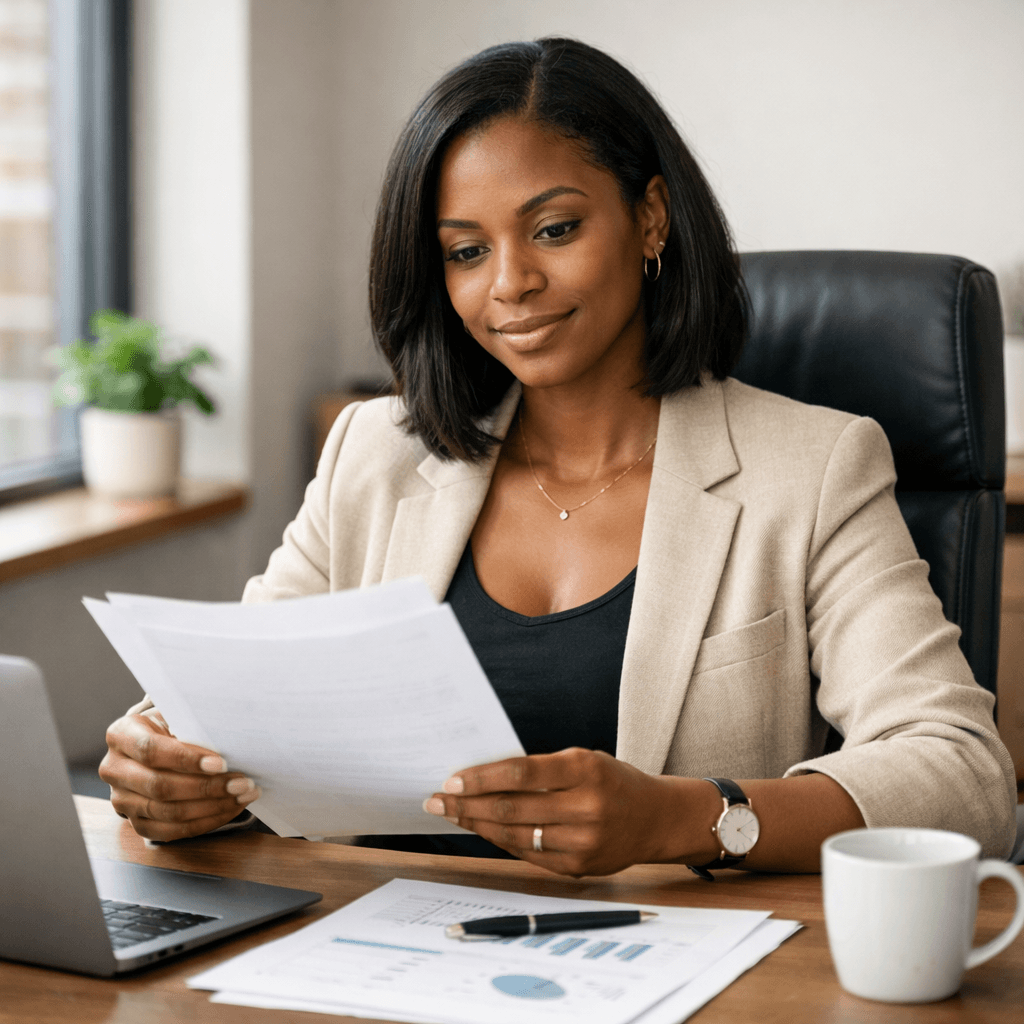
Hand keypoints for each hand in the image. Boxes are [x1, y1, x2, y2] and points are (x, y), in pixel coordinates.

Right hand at [99, 708, 259, 841]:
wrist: (155, 748)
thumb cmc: (172, 728)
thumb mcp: (176, 717)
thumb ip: (192, 728)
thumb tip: (228, 741)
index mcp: (121, 735)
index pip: (151, 750)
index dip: (186, 759)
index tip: (221, 763)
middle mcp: (115, 769)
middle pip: (160, 786)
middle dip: (207, 787)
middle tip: (242, 783)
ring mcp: (122, 800)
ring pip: (168, 812)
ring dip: (212, 806)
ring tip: (242, 795)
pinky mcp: (136, 823)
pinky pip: (171, 830)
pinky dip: (205, 821)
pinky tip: (229, 808)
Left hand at [423, 747, 710, 876]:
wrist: (657, 818)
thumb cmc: (612, 781)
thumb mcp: (583, 760)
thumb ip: (541, 770)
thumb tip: (483, 778)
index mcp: (584, 770)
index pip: (520, 774)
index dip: (481, 778)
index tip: (451, 779)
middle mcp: (585, 807)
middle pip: (512, 808)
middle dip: (467, 804)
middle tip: (436, 799)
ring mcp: (582, 842)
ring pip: (515, 835)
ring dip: (477, 825)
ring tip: (451, 814)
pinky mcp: (578, 867)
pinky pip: (528, 855)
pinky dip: (501, 841)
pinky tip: (482, 830)